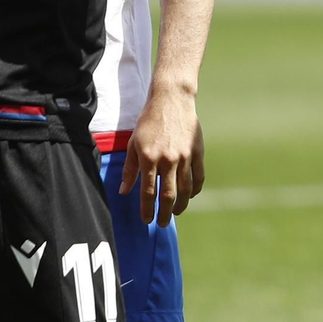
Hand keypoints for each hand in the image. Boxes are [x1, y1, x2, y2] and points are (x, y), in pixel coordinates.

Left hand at [122, 85, 200, 226]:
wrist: (171, 99)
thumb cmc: (149, 121)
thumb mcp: (134, 144)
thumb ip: (130, 169)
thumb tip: (124, 191)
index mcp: (149, 158)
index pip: (147, 192)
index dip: (147, 209)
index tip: (147, 220)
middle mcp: (168, 160)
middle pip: (168, 195)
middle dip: (165, 213)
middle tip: (163, 223)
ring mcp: (185, 156)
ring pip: (185, 189)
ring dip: (181, 205)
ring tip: (176, 212)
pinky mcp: (197, 151)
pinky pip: (198, 177)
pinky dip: (195, 189)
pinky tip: (189, 195)